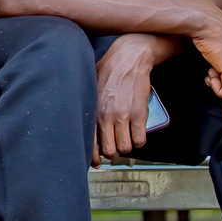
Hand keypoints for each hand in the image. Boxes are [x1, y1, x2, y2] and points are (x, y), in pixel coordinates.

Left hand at [92, 33, 159, 167]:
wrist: (129, 58)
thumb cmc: (108, 70)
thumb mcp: (89, 87)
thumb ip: (87, 106)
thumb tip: (81, 122)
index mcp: (92, 111)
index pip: (89, 144)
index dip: (94, 158)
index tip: (97, 161)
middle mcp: (106, 117)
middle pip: (109, 151)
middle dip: (113, 152)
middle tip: (115, 146)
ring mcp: (123, 116)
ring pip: (125, 149)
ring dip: (127, 146)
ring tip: (126, 138)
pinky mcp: (139, 115)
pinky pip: (140, 140)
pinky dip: (139, 140)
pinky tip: (137, 134)